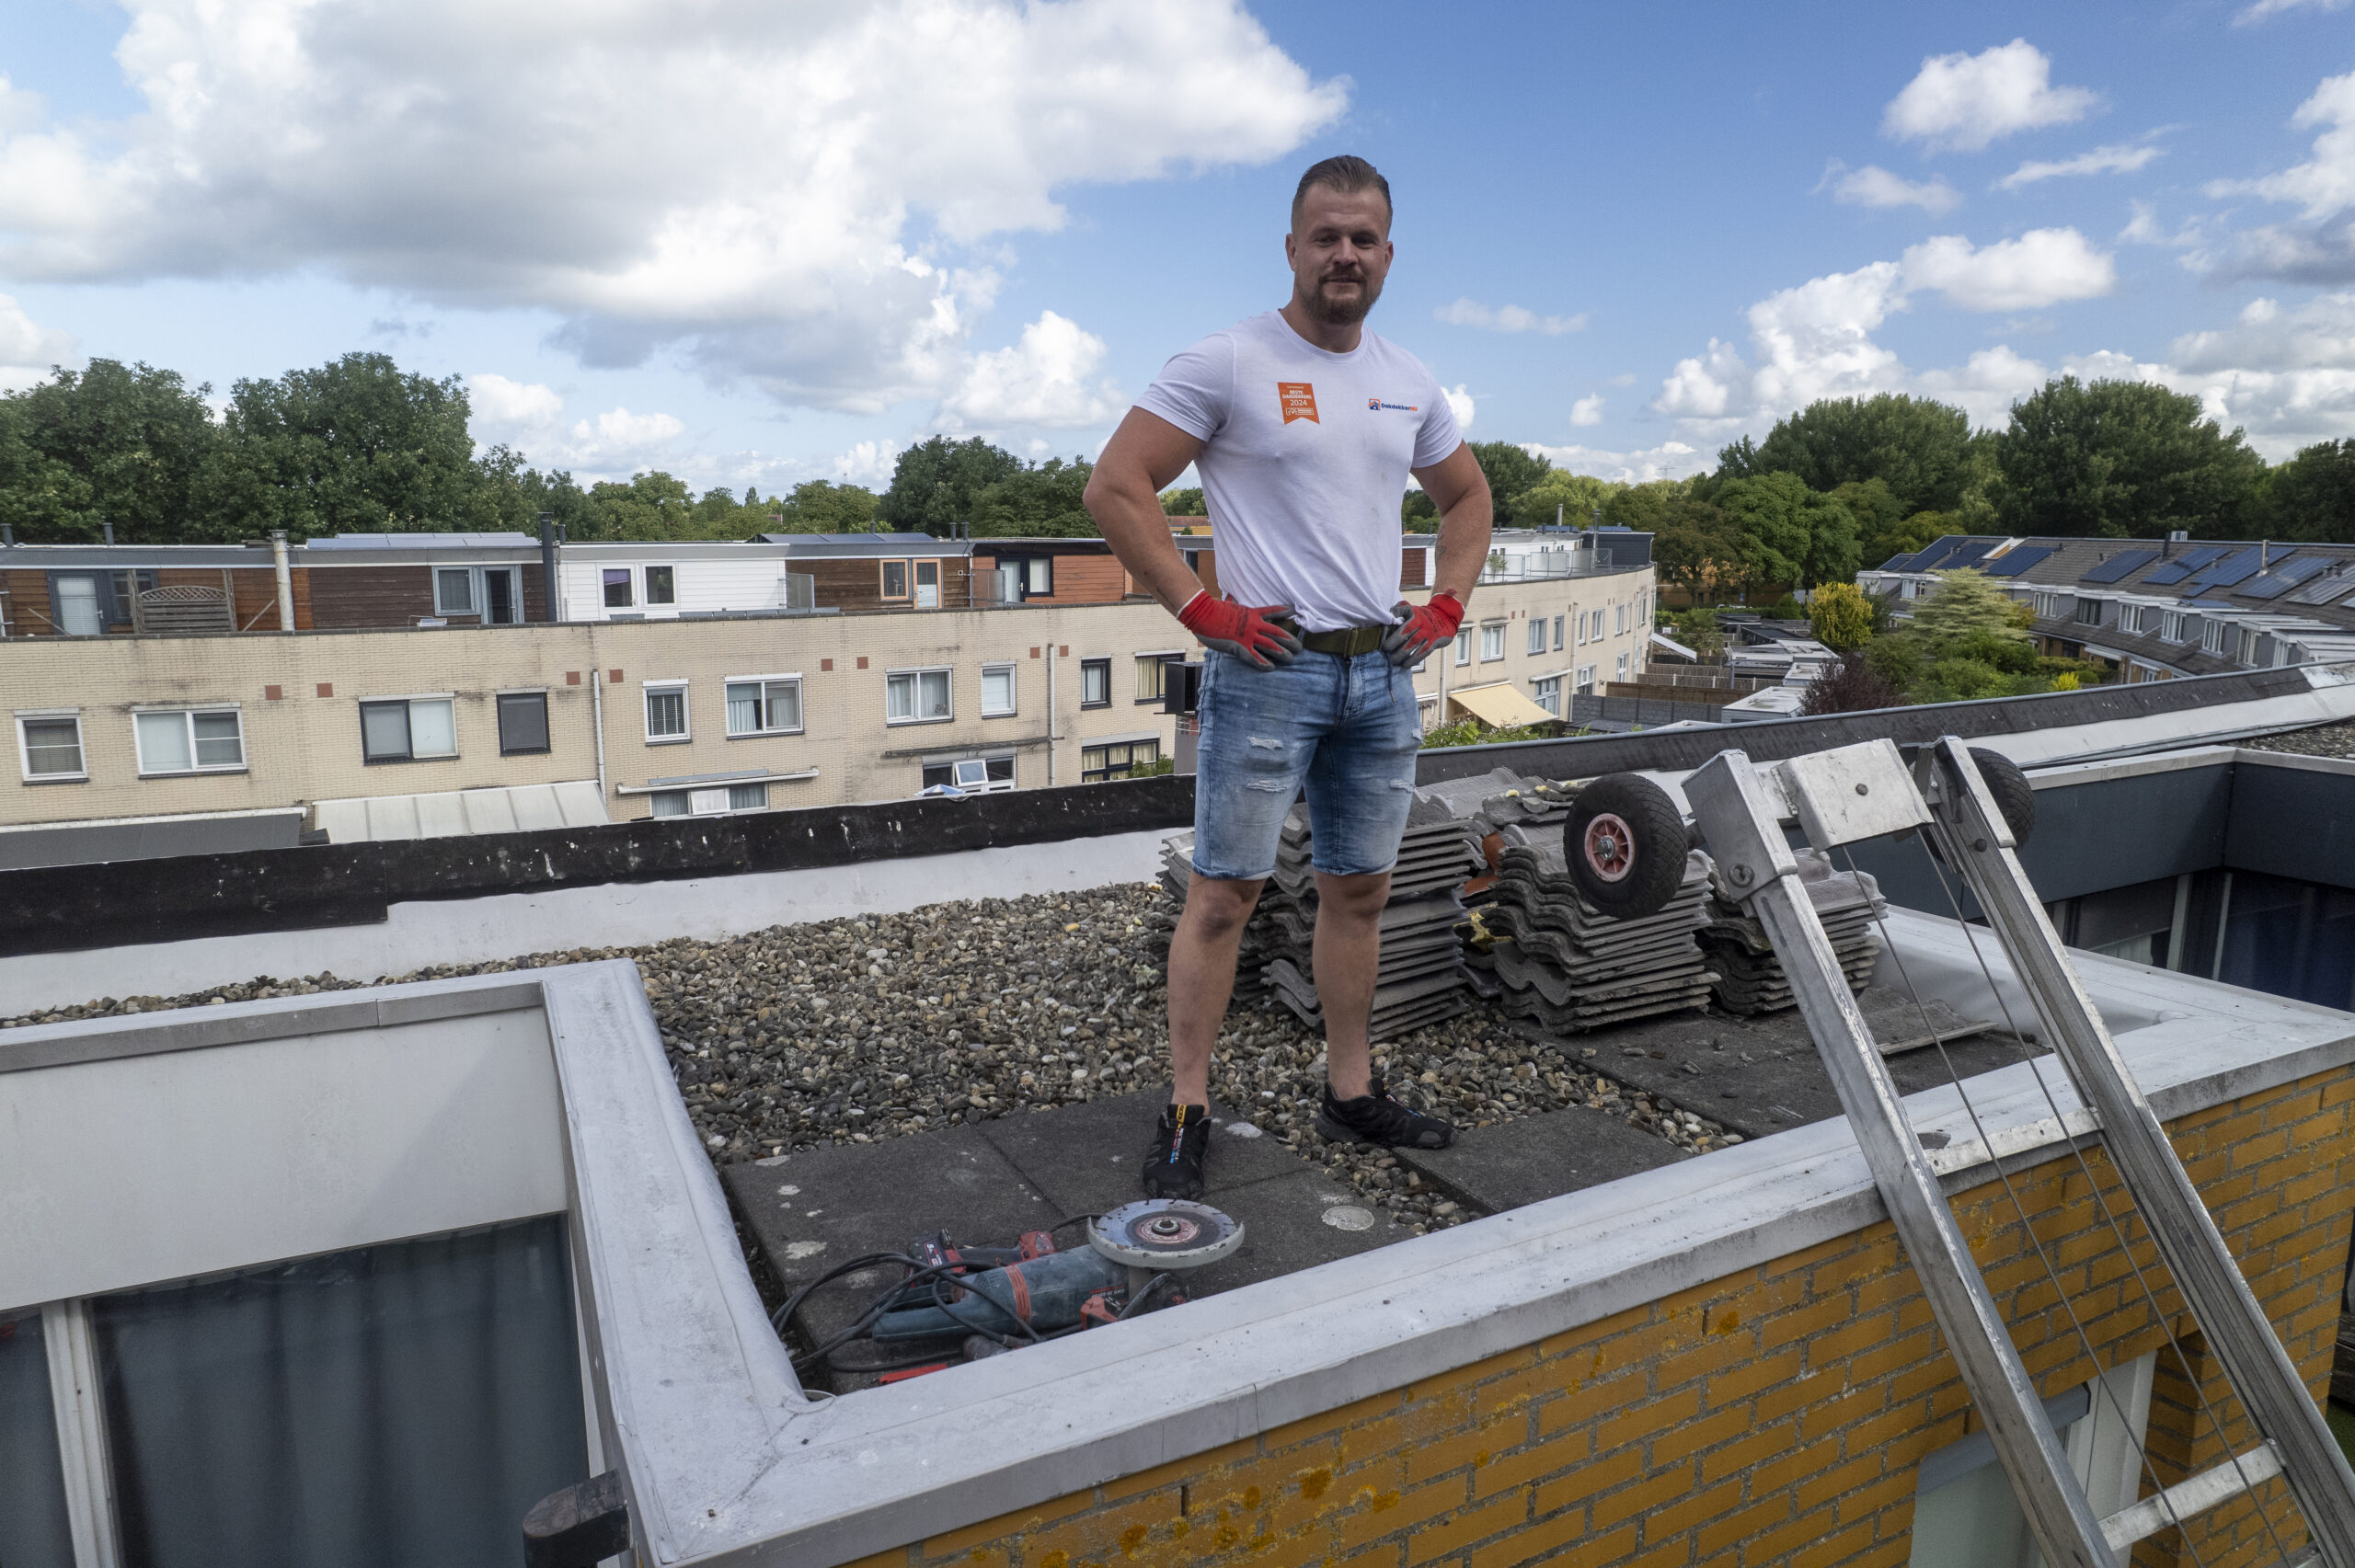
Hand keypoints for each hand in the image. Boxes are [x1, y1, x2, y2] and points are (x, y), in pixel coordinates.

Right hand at [1177, 591, 1301, 668]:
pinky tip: (1271, 668)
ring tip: (1291, 659)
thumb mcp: (1227, 604)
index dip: (1285, 612)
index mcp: (1252, 613)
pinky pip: (1254, 657)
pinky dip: (1263, 663)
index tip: (1294, 612)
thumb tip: (1229, 597)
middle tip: (1300, 648)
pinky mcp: (1239, 647)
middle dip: (1290, 640)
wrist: (1203, 614)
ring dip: (1282, 653)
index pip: (1273, 611)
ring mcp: (1248, 636)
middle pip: (1277, 633)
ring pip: (1271, 646)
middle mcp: (1254, 625)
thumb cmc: (1213, 608)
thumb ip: (1232, 602)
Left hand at [1380, 592, 1464, 666]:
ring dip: (1401, 656)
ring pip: (1412, 647)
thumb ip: (1398, 611)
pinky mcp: (1433, 643)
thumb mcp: (1411, 609)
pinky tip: (1405, 665)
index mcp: (1413, 617)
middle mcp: (1421, 626)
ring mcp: (1427, 634)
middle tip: (1386, 655)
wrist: (1445, 615)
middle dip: (1393, 648)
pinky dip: (1413, 661)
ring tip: (1394, 661)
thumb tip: (1387, 615)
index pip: (1400, 628)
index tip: (1384, 646)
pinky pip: (1422, 653)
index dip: (1391, 639)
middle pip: (1404, 638)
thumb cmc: (1424, 615)